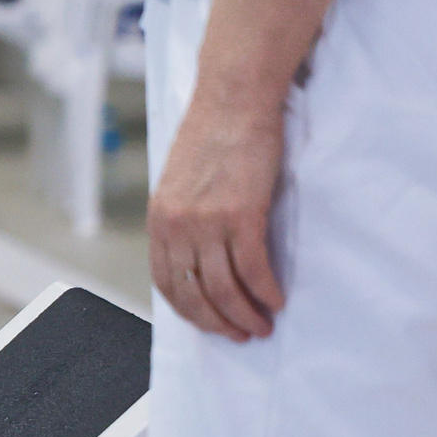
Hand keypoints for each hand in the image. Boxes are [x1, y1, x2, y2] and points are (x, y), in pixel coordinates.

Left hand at [148, 90, 286, 340]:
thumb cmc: (212, 137)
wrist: (233, 100)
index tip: (209, 324)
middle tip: (240, 336)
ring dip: (245, 315)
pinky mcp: (241, 214)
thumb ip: (183, 221)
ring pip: (224, 288)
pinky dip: (266, 291)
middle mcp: (177, 225)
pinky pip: (253, 268)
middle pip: (194, 293)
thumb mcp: (181, 184)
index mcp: (159, 220)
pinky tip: (277, 300)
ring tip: (261, 326)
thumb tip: (197, 257)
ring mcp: (207, 221)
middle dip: (217, 323)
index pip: (167, 283)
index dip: (189, 312)